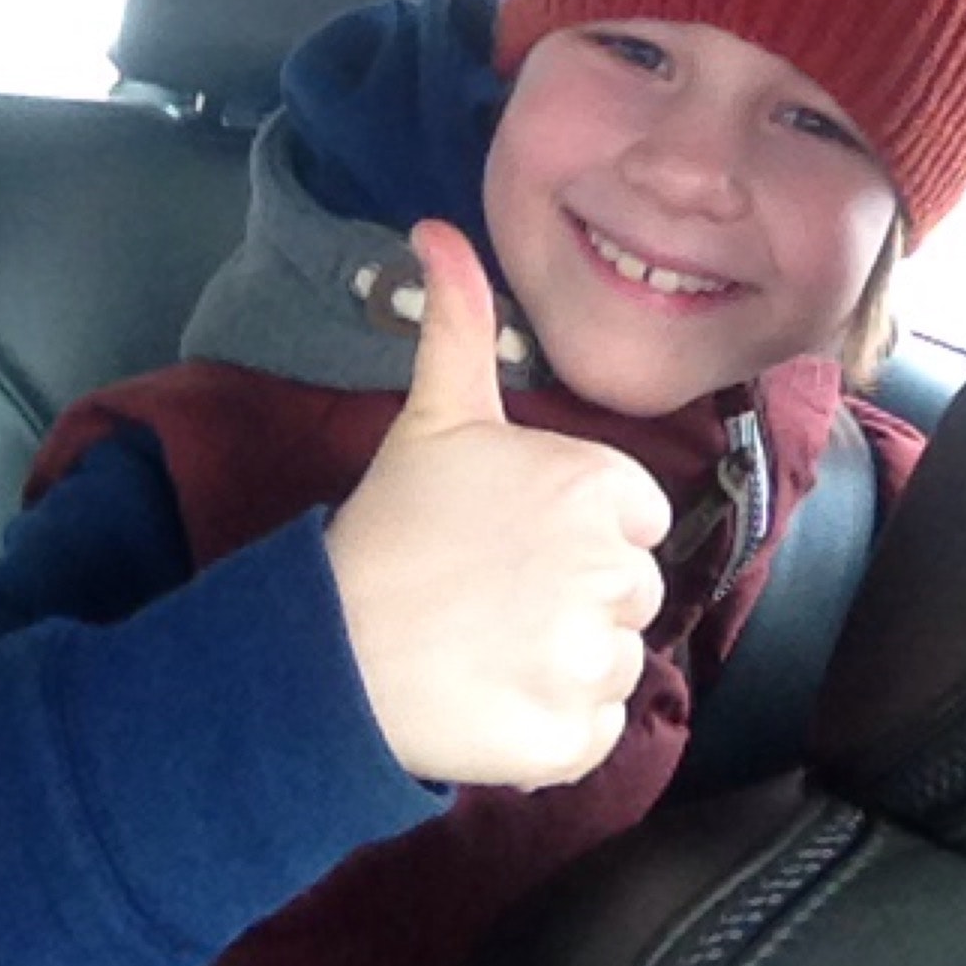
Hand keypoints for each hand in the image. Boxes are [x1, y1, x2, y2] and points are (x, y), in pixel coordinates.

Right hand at [324, 219, 670, 787]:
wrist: (329, 646)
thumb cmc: (395, 523)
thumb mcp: (438, 412)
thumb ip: (461, 319)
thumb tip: (437, 226)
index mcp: (600, 488)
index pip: (636, 517)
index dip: (580, 531)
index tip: (517, 539)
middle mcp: (612, 571)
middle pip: (632, 590)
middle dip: (577, 595)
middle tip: (496, 593)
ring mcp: (592, 661)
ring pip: (618, 661)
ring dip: (568, 663)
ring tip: (491, 645)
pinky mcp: (573, 739)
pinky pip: (597, 731)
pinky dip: (558, 728)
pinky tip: (497, 697)